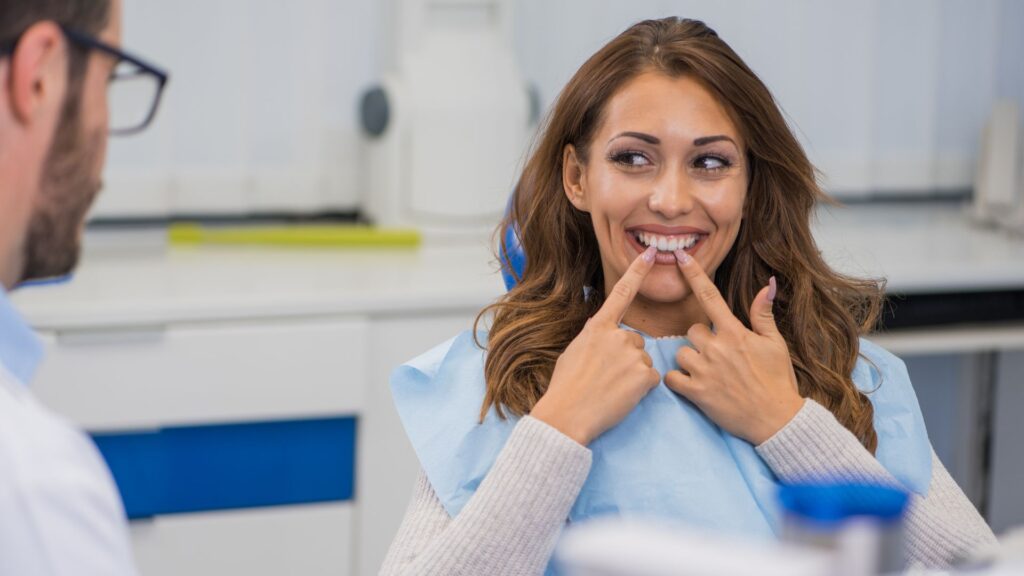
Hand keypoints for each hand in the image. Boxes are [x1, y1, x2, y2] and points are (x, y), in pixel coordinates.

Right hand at [530, 246, 661, 445]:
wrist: (567, 414)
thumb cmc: (566, 387)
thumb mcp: (574, 351)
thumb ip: (594, 337)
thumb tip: (603, 333)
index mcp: (598, 327)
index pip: (621, 293)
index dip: (637, 272)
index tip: (650, 254)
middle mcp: (617, 335)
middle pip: (635, 341)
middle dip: (626, 358)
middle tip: (606, 377)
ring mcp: (632, 354)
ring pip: (643, 361)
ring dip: (633, 374)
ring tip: (611, 388)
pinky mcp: (644, 375)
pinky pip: (651, 378)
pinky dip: (641, 389)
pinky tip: (622, 396)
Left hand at [663, 250, 802, 444]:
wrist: (776, 419)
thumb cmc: (778, 380)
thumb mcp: (775, 344)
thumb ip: (763, 314)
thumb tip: (767, 284)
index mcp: (735, 332)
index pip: (710, 296)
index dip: (694, 274)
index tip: (681, 257)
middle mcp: (717, 347)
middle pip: (691, 330)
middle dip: (701, 341)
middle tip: (718, 357)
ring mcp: (705, 370)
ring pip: (681, 353)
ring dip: (690, 361)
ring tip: (709, 374)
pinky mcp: (696, 392)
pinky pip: (672, 377)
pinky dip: (678, 380)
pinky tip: (693, 385)